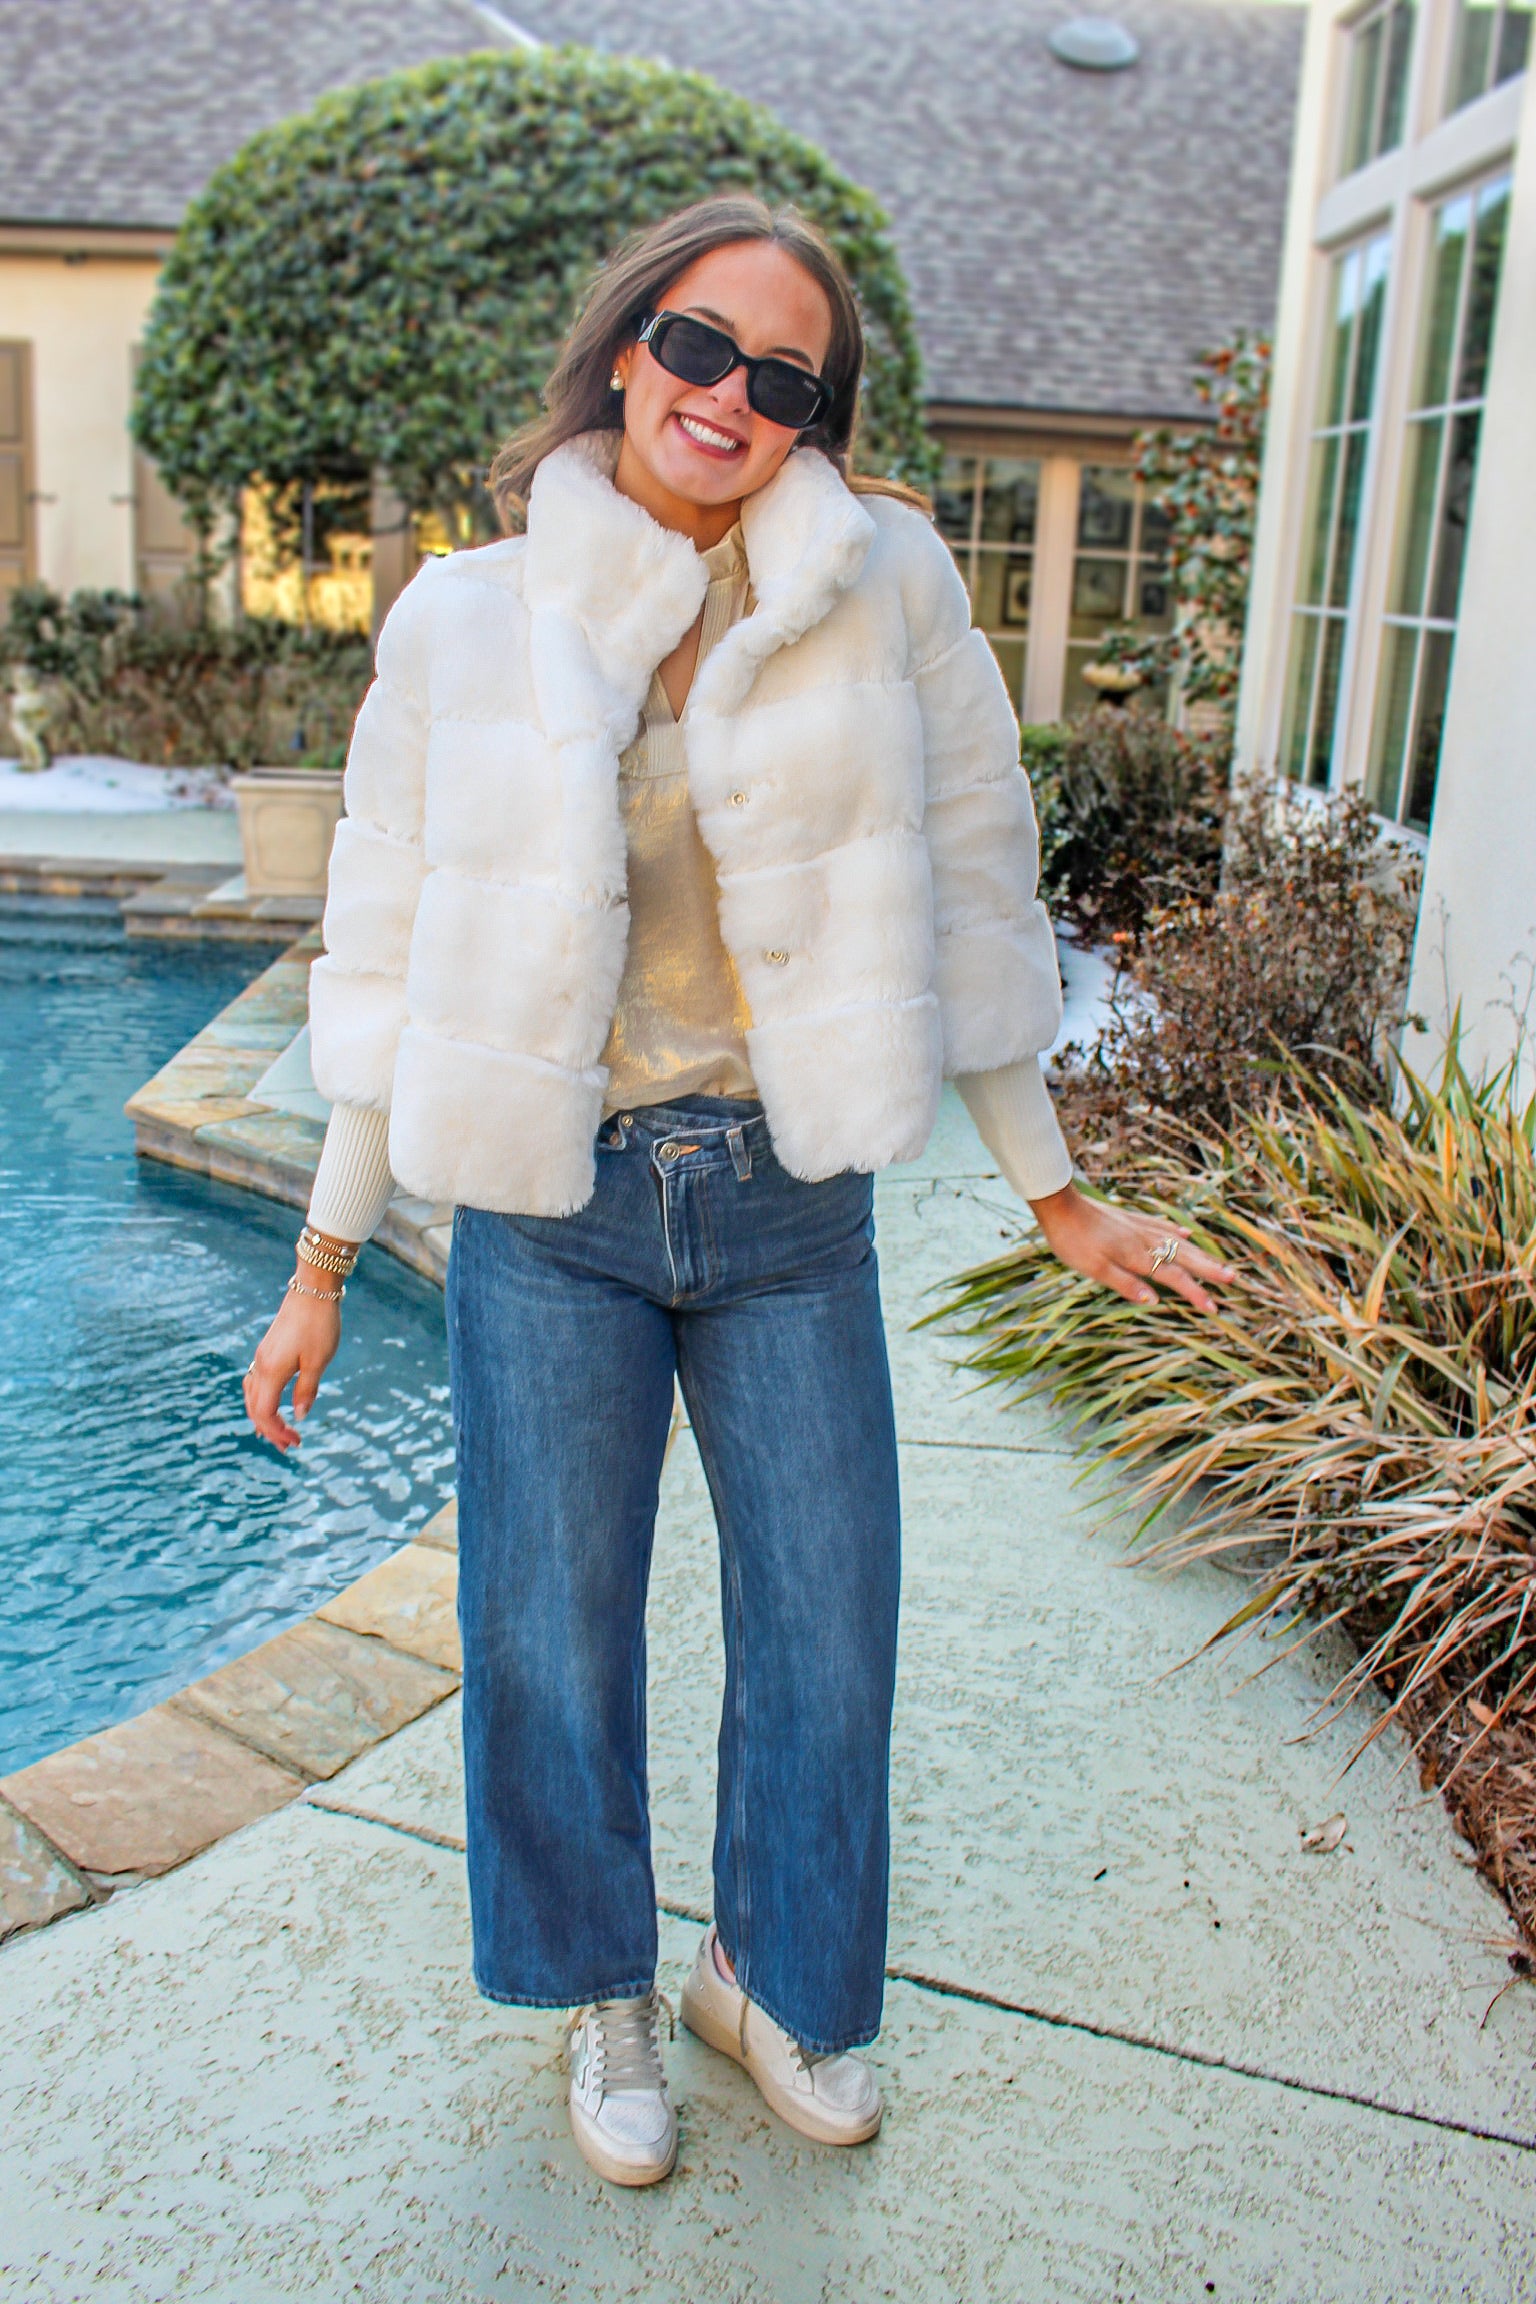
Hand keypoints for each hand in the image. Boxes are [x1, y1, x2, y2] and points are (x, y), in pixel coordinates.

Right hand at [243, 1277, 343, 1450]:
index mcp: (272, 1371)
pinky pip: (256, 1381)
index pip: (264, 1412)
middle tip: (289, 1446)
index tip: (296, 1442)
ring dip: (262, 1415)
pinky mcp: (268, 1349)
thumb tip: (299, 1416)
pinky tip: (272, 1403)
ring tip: (275, 1432)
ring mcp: (262, 1356)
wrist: (312, 1289)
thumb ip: (306, 1390)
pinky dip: (261, 1399)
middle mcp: (261, 1365)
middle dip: (270, 1429)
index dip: (277, 1432)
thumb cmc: (319, 1325)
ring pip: (252, 1394)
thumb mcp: (318, 1362)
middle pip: (254, 1407)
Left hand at [1027, 1181, 1235, 1314]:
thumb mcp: (1094, 1269)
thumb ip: (1125, 1284)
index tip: (1214, 1308)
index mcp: (1137, 1256)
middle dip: (1209, 1269)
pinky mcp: (1131, 1218)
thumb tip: (1154, 1302)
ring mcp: (1140, 1226)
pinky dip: (1178, 1232)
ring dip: (1200, 1252)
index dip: (1195, 1293)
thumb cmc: (1073, 1240)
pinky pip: (1163, 1226)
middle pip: (1184, 1256)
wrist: (1060, 1205)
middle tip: (1233, 1279)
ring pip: (1178, 1240)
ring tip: (1219, 1262)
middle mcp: (1145, 1240)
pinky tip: (1187, 1233)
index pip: (1174, 1277)